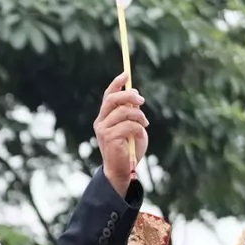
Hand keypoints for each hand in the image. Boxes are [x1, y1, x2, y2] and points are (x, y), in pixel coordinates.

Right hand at [95, 74, 148, 195]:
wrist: (122, 170)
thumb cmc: (128, 149)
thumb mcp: (133, 126)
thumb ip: (132, 113)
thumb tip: (135, 96)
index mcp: (104, 117)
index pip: (108, 96)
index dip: (116, 84)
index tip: (126, 74)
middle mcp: (100, 122)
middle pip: (112, 99)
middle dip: (128, 96)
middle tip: (142, 100)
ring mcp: (103, 130)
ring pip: (123, 111)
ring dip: (138, 115)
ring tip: (144, 123)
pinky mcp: (109, 138)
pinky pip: (129, 125)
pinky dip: (138, 128)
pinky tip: (140, 135)